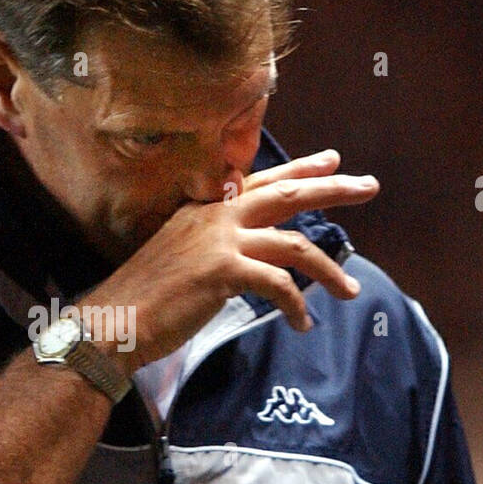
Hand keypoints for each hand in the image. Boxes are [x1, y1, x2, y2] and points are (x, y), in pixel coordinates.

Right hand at [87, 148, 378, 373]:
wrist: (114, 321)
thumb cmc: (144, 299)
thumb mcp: (181, 259)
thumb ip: (214, 249)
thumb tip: (248, 261)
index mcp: (204, 209)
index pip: (260, 181)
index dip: (299, 169)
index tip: (331, 160)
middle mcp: (215, 216)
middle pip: (287, 194)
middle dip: (332, 189)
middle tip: (368, 186)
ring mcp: (219, 241)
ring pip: (293, 244)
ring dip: (328, 270)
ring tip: (350, 291)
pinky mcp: (223, 271)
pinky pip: (278, 284)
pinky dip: (296, 306)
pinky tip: (302, 324)